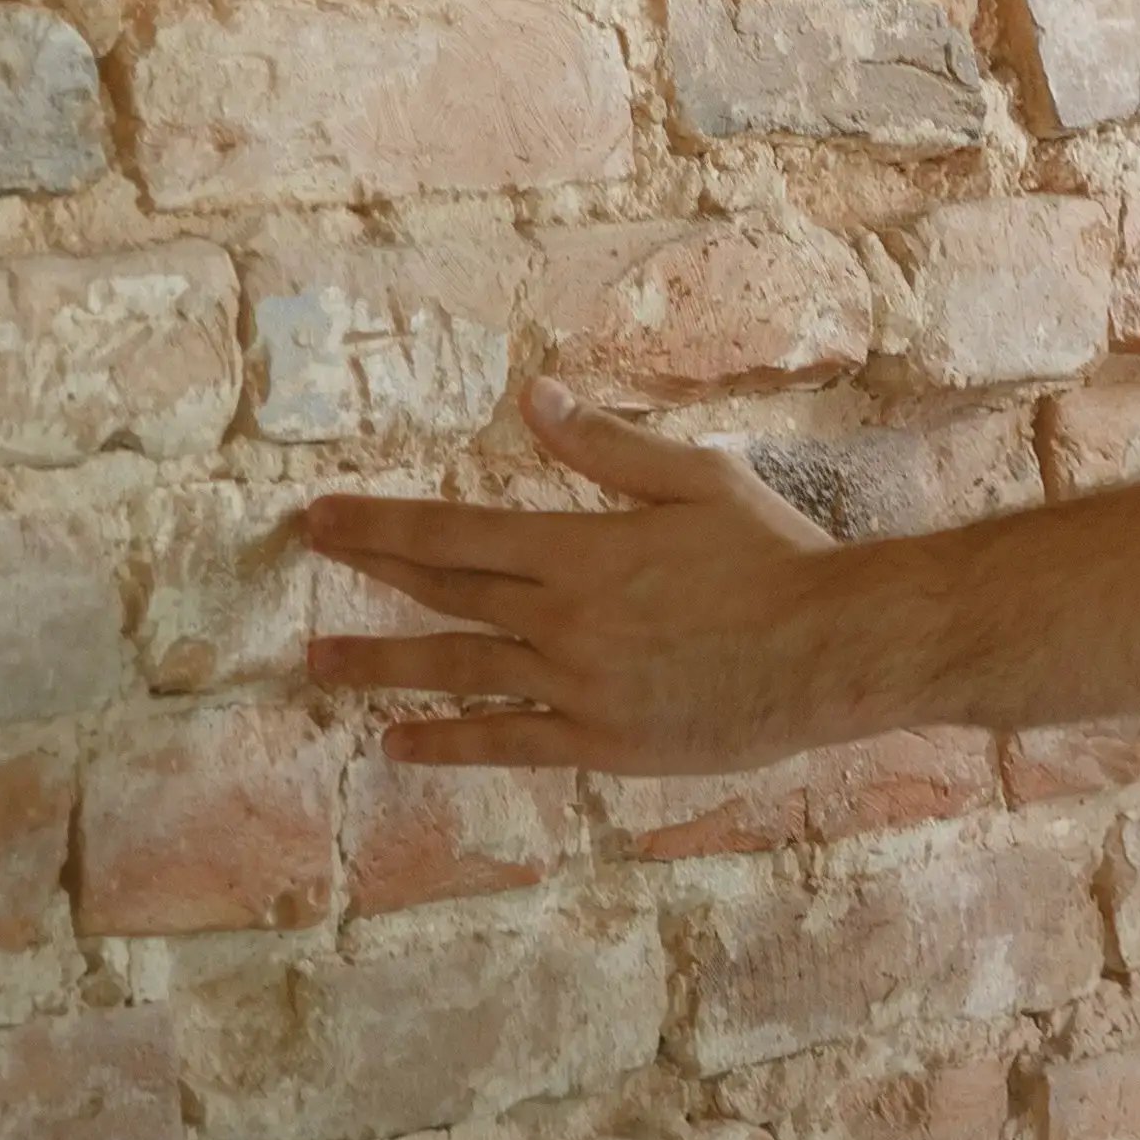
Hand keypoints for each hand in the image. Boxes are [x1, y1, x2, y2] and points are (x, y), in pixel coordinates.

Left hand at [300, 378, 873, 772]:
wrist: (830, 651)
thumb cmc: (774, 556)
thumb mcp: (697, 479)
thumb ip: (606, 446)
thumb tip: (533, 396)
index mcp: (582, 549)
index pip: (455, 531)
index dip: (381, 523)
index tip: (321, 517)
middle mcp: (563, 620)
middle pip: (445, 592)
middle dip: (371, 569)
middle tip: (309, 555)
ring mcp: (576, 687)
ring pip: (457, 670)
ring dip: (380, 665)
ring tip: (317, 662)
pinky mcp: (600, 742)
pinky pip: (504, 743)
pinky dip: (444, 741)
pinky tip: (396, 740)